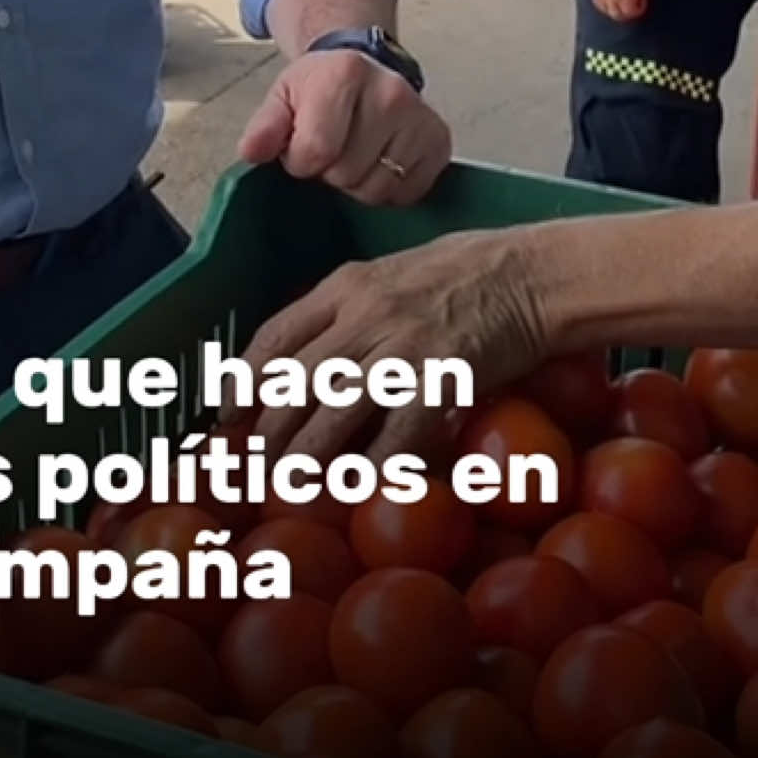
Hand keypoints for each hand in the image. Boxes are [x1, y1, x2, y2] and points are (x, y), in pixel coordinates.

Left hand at [224, 226, 547, 463]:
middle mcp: (364, 314)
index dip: (242, 380)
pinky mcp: (440, 382)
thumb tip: (318, 356)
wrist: (531, 274)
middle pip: (296, 381)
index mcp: (347, 284)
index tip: (226, 414)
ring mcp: (401, 349)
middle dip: (267, 430)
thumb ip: (354, 307)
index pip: (275, 335)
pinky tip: (360, 486)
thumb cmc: (467, 271)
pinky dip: (373, 465)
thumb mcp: (393, 273)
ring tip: (288, 486)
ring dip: (305, 456)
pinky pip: (395, 435)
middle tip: (253, 467)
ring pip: (333, 413)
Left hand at [236, 48, 451, 208]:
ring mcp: (420, 117)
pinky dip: (389, 188)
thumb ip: (265, 126)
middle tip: (332, 148)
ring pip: (377, 189)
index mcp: (345, 73)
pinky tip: (380, 161)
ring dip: (358, 183)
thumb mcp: (283, 96)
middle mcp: (390, 92)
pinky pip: (408, 193)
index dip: (300, 161)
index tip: (303, 146)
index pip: (315, 150)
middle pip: (347, 174)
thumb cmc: (320, 86)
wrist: (365, 67)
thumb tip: (251, 153)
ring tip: (355, 154)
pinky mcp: (440, 141)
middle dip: (330, 171)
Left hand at [590, 0, 656, 21]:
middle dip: (623, 11)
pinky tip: (643, 0)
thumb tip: (617, 1)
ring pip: (620, 14)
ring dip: (631, 11)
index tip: (623, 5)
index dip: (613, 7)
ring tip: (639, 2)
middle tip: (633, 6)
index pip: (600, 5)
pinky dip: (639, 9)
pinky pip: (631, 12)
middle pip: (610, 12)